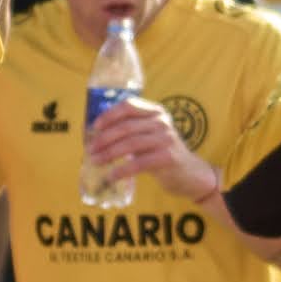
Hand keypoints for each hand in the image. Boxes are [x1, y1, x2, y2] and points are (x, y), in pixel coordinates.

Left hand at [86, 97, 218, 202]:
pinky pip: (138, 163)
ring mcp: (166, 139)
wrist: (190, 174)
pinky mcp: (168, 157)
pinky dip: (122, 170)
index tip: (94, 127)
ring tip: (96, 161)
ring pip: (130, 144)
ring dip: (109, 154)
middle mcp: (162, 122)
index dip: (109, 115)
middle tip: (90, 150)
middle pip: (126, 127)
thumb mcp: (148, 136)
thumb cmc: (162, 154)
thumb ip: (129, 131)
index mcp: (156, 111)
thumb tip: (93, 133)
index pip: (128, 105)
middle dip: (104, 139)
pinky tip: (111, 176)